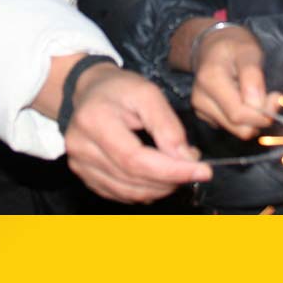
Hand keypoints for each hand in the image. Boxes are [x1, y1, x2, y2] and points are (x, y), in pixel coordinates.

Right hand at [63, 62, 211, 202]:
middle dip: (170, 179)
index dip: (171, 171)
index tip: (202, 171)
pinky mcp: (85, 175)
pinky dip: (145, 190)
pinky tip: (158, 177)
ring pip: (128, 192)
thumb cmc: (120, 89)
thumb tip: (185, 158)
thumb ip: (167, 125)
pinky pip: (120, 194)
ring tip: (178, 170)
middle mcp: (81, 147)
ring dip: (160, 188)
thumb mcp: (148, 93)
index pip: (135, 159)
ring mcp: (79, 164)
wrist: (90, 91)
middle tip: (194, 168)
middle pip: (132, 179)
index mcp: (94, 121)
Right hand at [190, 23, 275, 139]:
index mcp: (210, 81)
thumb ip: (253, 77)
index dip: (263, 112)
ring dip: (253, 118)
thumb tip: (259, 106)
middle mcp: (201, 99)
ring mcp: (201, 109)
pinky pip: (232, 127)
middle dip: (260, 117)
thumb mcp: (248, 52)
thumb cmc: (234, 45)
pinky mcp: (206, 116)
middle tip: (271, 96)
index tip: (278, 96)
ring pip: (237, 130)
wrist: (213, 45)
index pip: (239, 114)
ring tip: (255, 95)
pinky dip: (244, 118)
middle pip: (239, 127)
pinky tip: (243, 98)